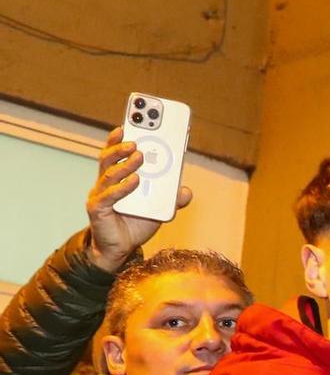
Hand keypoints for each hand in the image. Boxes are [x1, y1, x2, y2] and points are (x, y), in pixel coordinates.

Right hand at [86, 127, 190, 271]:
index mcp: (117, 178)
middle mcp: (105, 183)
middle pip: (108, 159)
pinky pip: (110, 195)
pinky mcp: (98, 209)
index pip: (115, 154)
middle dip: (120, 147)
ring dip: (125, 164)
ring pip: (109, 174)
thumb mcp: (158, 210)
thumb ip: (171, 199)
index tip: (126, 125)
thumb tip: (186, 191)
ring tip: (138, 156)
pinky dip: (123, 186)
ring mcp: (100, 195)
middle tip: (135, 141)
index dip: (117, 139)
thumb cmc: (136, 224)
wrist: (121, 249)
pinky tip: (135, 181)